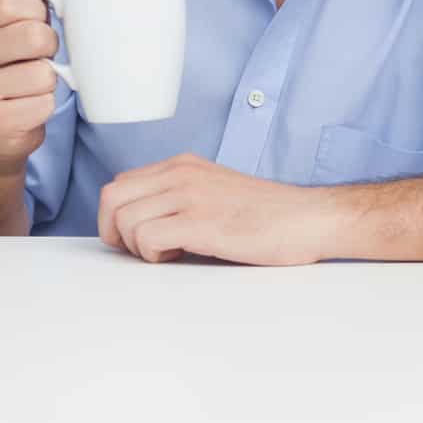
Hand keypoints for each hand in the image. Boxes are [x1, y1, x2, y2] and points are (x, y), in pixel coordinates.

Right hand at [0, 0, 61, 171]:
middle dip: (49, 49)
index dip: (37, 12)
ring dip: (48, 83)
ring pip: (43, 74)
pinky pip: (43, 105)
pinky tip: (28, 107)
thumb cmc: (10, 69)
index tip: (36, 24)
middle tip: (39, 59)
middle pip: (34, 36)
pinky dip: (44, 107)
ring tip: (31, 86)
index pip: (12, 2)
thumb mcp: (18, 26)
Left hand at [97, 153, 342, 265]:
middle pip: (111, 198)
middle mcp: (180, 174)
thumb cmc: (267, 214)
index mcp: (181, 166)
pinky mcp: (201, 222)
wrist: (310, 218)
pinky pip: (147, 236)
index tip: (135, 237)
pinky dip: (153, 254)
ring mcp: (190, 196)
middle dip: (115, 231)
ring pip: (125, 219)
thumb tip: (141, 222)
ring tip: (168, 252)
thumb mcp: (213, 190)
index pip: (120, 184)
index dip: (118, 216)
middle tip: (141, 250)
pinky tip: (178, 256)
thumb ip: (178, 196)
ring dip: (138, 245)